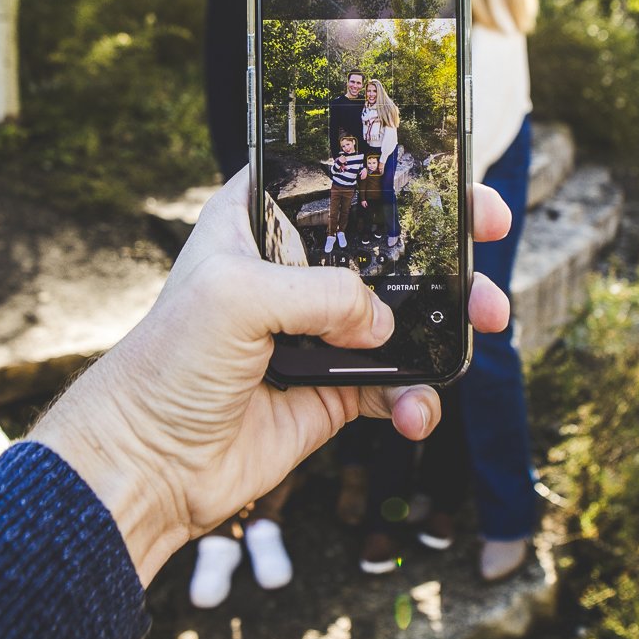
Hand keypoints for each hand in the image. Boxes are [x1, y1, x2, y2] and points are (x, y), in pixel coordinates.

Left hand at [31, 167, 511, 582]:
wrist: (150, 465)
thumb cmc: (167, 363)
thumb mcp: (235, 297)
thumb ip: (321, 294)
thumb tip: (385, 325)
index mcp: (260, 224)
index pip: (336, 179)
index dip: (395, 173)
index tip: (451, 180)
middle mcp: (293, 272)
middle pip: (388, 245)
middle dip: (446, 250)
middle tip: (488, 244)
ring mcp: (317, 332)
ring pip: (404, 315)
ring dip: (449, 321)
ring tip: (487, 326)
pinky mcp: (333, 390)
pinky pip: (394, 384)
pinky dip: (415, 396)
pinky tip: (414, 410)